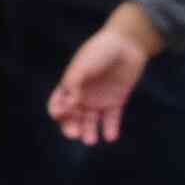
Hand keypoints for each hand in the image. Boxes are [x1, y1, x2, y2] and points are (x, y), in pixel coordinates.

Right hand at [48, 6, 160, 144]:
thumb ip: (73, 84)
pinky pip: (111, 119)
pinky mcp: (116, 101)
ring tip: (91, 140)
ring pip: (90, 122)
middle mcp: (82, 96)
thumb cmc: (100, 51)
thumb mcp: (82, 65)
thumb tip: (69, 106)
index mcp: (69, 87)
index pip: (57, 105)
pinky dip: (110, 129)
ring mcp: (98, 100)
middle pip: (72, 118)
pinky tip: (111, 137)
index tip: (62, 114)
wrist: (127, 43)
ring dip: (88, 132)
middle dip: (71, 127)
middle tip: (75, 134)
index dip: (58, 112)